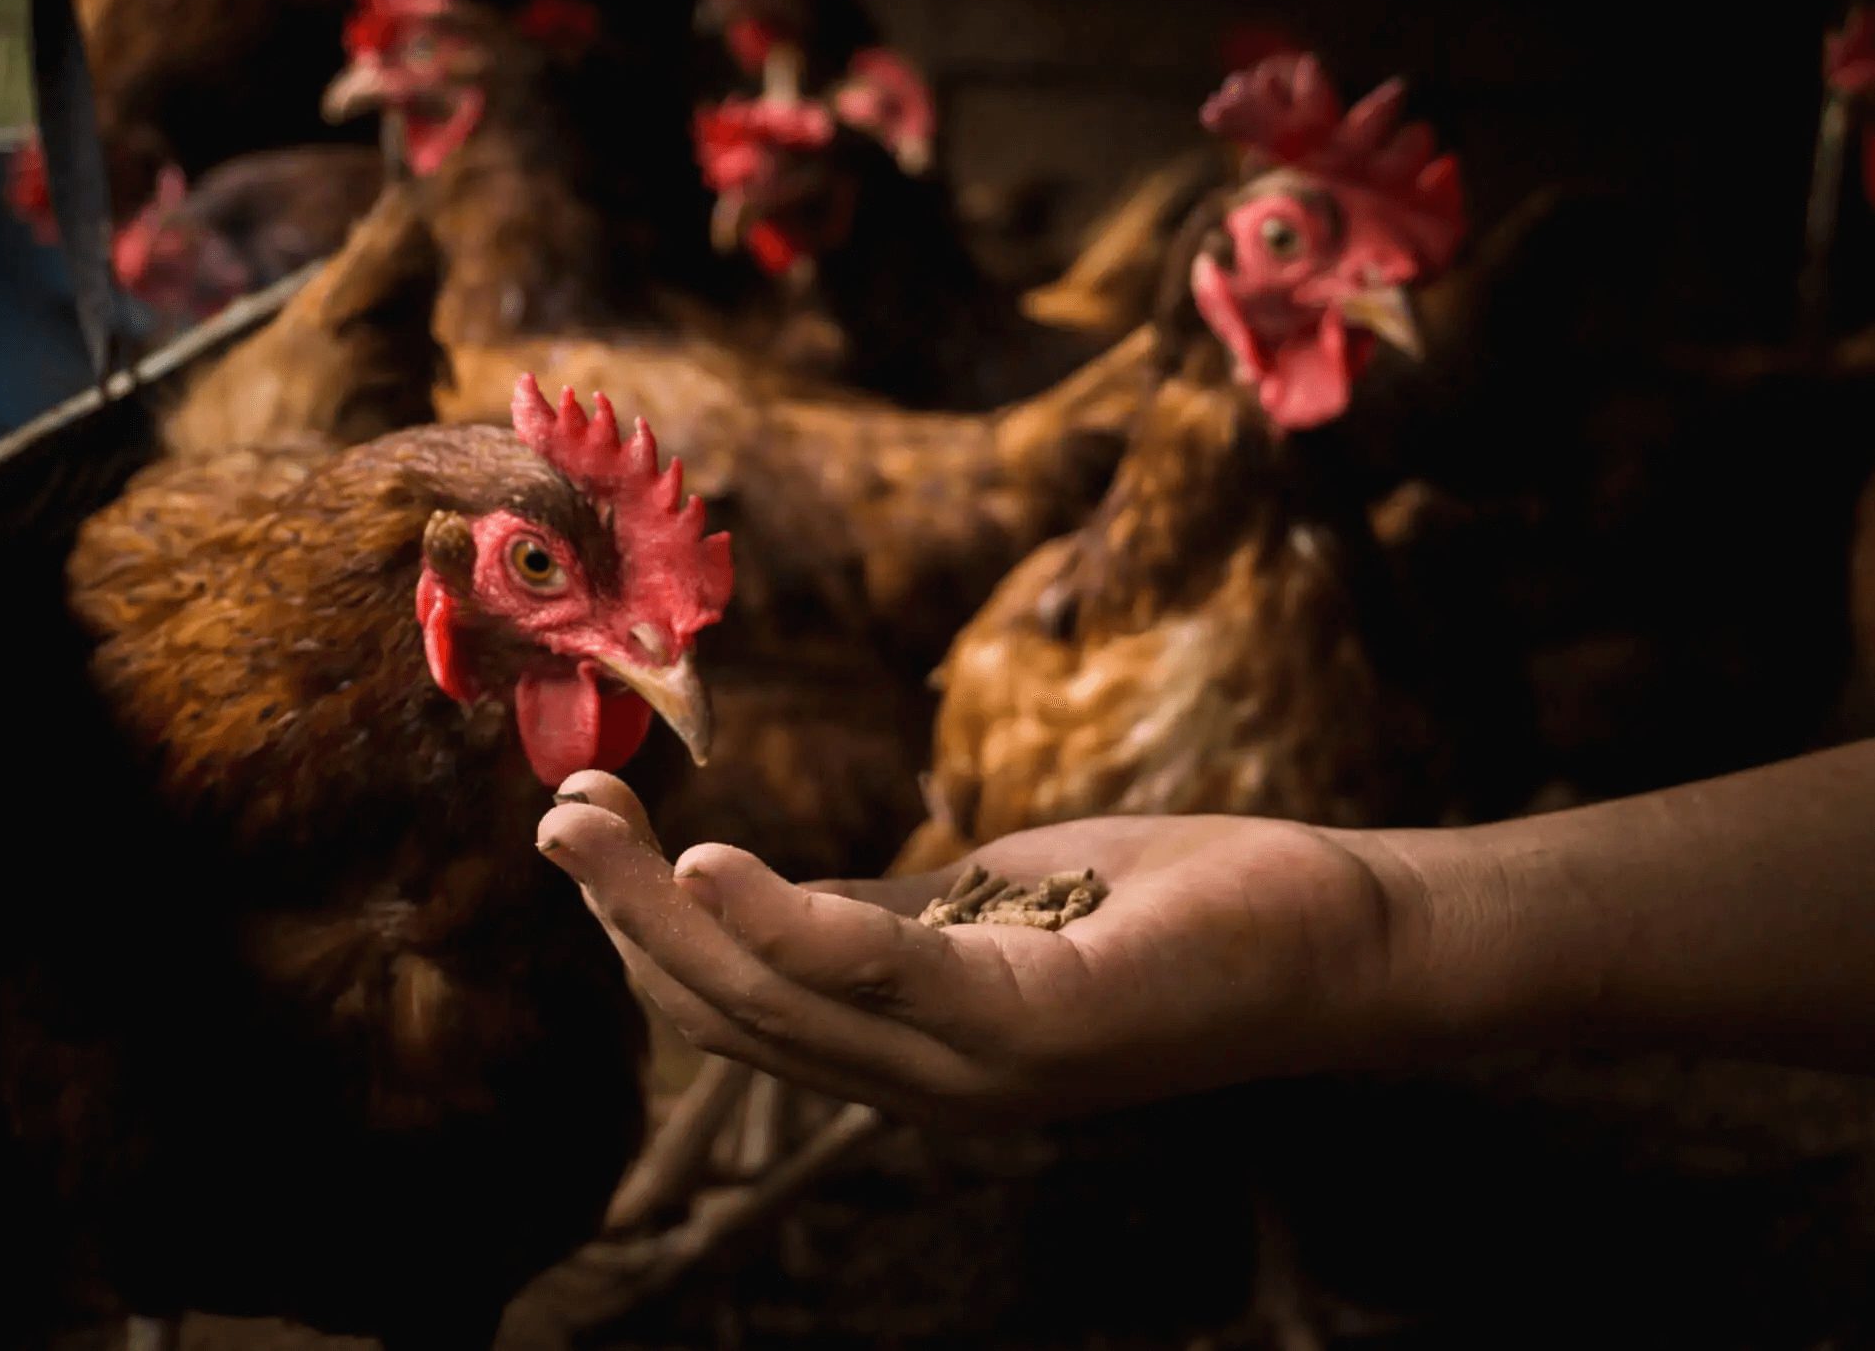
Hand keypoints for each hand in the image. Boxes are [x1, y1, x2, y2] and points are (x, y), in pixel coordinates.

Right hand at [537, 771, 1410, 1124]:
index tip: (583, 826)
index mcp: (911, 1053)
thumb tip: (773, 886)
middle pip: (733, 1012)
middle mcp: (928, 1083)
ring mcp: (981, 1068)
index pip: (741, 1009)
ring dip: (668, 913)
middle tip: (554, 815)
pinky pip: (883, 969)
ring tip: (589, 821)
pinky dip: (785, 920)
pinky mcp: (1041, 1022)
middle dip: (628, 916)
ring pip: (779, 1000)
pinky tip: (708, 861)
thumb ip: (889, 914)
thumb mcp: (999, 906)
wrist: (1344, 936)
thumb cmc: (1172, 911)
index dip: (646, 931)